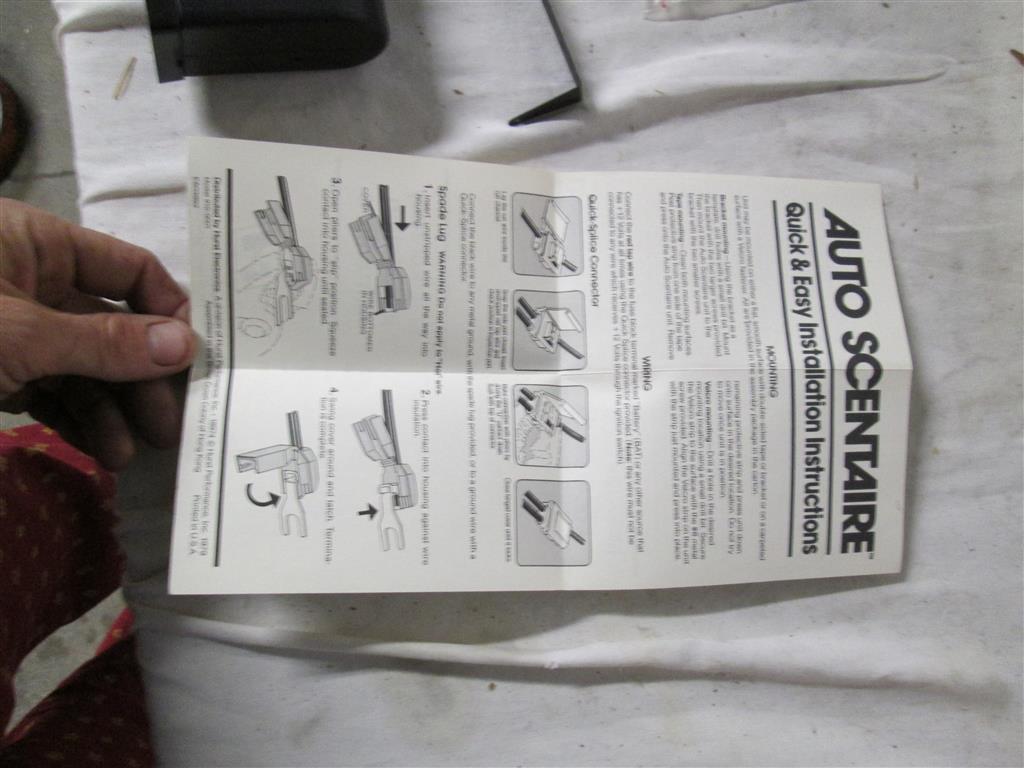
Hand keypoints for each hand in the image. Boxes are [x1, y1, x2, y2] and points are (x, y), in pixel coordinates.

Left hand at [0, 198, 196, 469]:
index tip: (199, 360)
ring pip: (85, 364)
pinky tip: (99, 450)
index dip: (169, 310)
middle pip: (113, 323)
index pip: (129, 267)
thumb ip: (104, 341)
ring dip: (113, 408)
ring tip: (131, 453)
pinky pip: (51, 389)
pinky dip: (76, 418)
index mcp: (38, 243)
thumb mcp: (18, 335)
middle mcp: (32, 280)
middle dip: (143, 375)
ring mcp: (13, 329)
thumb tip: (187, 344)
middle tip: (172, 425)